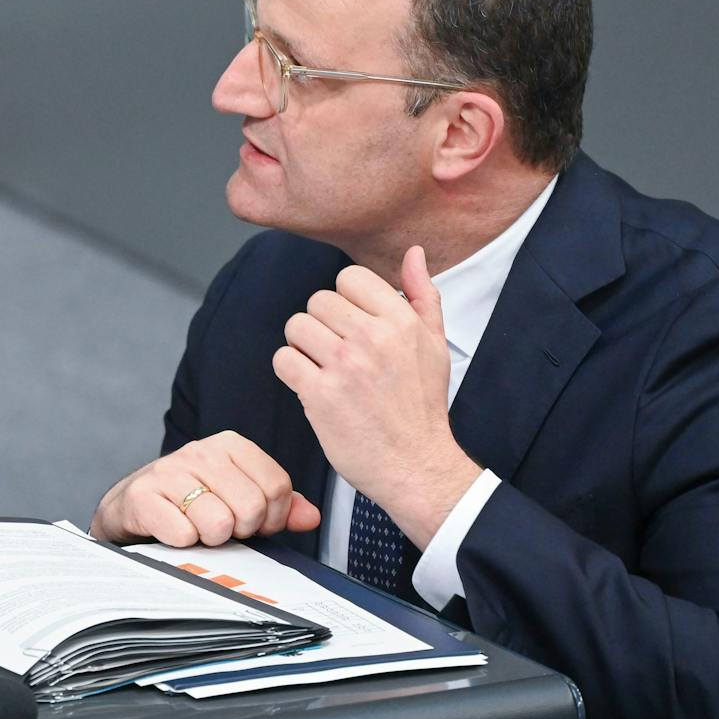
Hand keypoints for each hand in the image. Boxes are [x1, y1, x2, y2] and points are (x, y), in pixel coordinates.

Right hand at [90, 430, 320, 546]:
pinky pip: (184, 535)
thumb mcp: (240, 498)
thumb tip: (311, 517)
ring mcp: (169, 470)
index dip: (272, 518)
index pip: (277, 487)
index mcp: (231, 445)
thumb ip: (280, 506)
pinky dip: (182, 543)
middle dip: (241, 531)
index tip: (254, 524)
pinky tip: (174, 531)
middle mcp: (200, 450)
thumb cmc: (194, 503)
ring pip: (218, 523)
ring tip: (197, 529)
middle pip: (252, 507)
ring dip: (210, 539)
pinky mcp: (143, 496)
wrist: (133, 507)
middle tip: (223, 529)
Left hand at [271, 246, 479, 547]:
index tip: (354, 326)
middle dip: (322, 325)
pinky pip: (283, 360)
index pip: (348, 278)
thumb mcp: (435, 344)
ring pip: (296, 326)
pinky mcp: (319, 394)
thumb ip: (423, 294)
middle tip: (338, 353)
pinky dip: (291, 372)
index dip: (345, 301)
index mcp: (401, 321)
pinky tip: (312, 386)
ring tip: (324, 368)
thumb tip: (413, 253)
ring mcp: (344, 365)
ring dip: (303, 347)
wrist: (416, 465)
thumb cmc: (422, 407)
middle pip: (317, 301)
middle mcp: (373, 338)